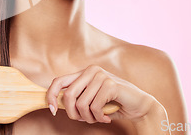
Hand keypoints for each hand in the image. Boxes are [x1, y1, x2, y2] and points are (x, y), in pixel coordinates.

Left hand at [46, 64, 160, 123]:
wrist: (139, 105)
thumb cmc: (114, 104)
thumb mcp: (91, 100)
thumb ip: (77, 99)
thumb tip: (56, 104)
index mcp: (84, 73)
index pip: (59, 81)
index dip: (51, 96)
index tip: (53, 111)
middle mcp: (91, 71)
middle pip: (68, 95)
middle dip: (73, 114)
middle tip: (85, 120)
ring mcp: (101, 76)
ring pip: (81, 104)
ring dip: (89, 118)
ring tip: (98, 118)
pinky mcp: (110, 84)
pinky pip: (95, 107)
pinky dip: (99, 118)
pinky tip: (107, 118)